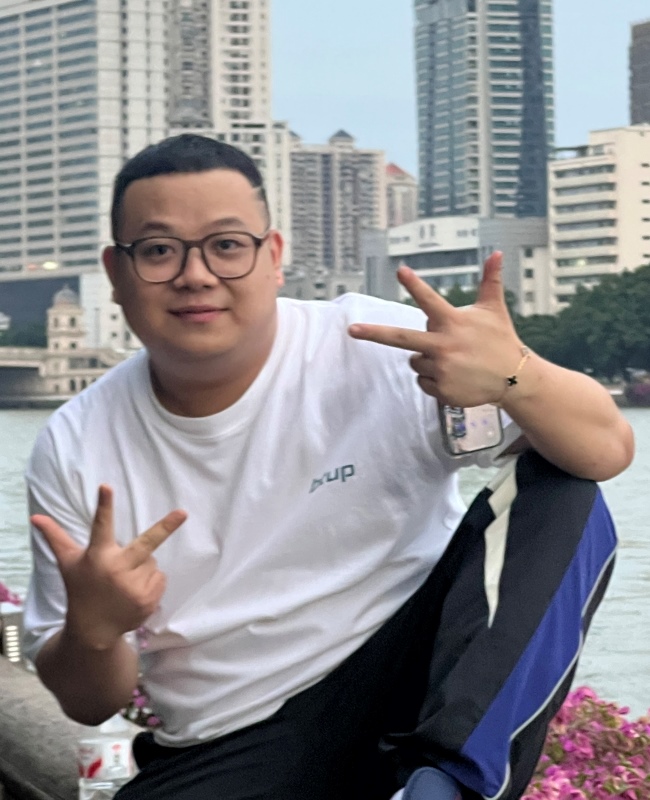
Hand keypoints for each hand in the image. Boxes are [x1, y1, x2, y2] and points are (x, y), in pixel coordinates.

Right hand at [31, 485, 186, 650]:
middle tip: (183, 512)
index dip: (105, 505)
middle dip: (166, 527)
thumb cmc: (80, 588)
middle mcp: (117, 570)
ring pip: (152, 561)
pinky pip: (160, 577)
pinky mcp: (147, 599)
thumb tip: (36, 517)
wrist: (93, 630)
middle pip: (146, 543)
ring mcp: (134, 587)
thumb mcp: (68, 562)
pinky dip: (151, 580)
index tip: (107, 486)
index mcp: (98, 555)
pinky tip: (134, 591)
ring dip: (142, 565)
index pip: (101, 525)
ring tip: (124, 580)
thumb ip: (55, 537)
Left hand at [348, 252, 524, 406]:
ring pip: (415, 361)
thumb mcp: (494, 309)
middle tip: (351, 330)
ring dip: (428, 359)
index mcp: (453, 322)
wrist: (515, 378)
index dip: (415, 284)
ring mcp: (442, 369)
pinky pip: (423, 382)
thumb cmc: (500, 339)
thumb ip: (490, 280)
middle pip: (400, 338)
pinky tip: (456, 376)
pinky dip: (434, 380)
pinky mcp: (442, 389)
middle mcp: (444, 345)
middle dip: (373, 333)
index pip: (429, 300)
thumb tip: (498, 251)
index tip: (400, 271)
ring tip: (454, 360)